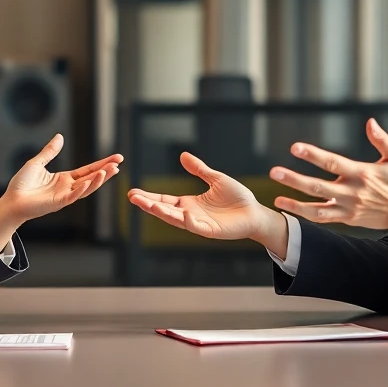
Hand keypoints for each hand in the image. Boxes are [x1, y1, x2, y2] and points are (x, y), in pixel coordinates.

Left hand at [0, 135, 122, 245]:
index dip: (102, 164)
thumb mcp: (37, 163)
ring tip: (111, 170)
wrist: (11, 201)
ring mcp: (65, 196)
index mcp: (65, 179)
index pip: (88, 170)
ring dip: (99, 180)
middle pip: (92, 178)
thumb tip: (60, 137)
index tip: (116, 158)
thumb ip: (50, 152)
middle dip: (106, 171)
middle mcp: (68, 188)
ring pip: (86, 188)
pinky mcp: (58, 203)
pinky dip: (83, 189)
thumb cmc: (21, 185)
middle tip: (119, 162)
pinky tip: (92, 181)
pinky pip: (74, 196)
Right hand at [127, 152, 288, 255]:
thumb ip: (199, 169)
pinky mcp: (210, 231)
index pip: (165, 200)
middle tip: (132, 198)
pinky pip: (196, 227)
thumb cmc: (238, 198)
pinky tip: (182, 213)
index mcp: (189, 203)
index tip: (133, 193)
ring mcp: (199, 224)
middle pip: (165, 210)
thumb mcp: (216, 179)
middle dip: (148, 205)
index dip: (150, 197)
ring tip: (148, 205)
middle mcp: (190, 214)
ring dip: (162, 213)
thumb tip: (182, 155)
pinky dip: (189, 221)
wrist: (255, 213)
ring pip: (176, 219)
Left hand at [269, 119, 387, 233]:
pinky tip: (291, 209)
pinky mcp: (349, 219)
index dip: (313, 155)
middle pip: (318, 186)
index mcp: (362, 173)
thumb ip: (382, 140)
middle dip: (295, 179)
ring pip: (317, 207)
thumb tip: (370, 122)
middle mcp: (353, 192)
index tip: (295, 148)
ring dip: (296, 203)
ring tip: (277, 197)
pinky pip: (324, 218)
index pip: (332, 163)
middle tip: (275, 172)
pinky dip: (306, 215)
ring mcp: (349, 208)